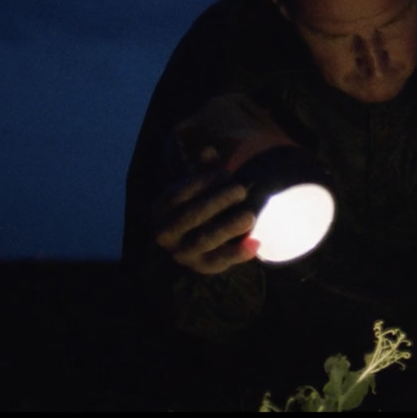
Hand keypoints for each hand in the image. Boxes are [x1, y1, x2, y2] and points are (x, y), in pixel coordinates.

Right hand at [151, 145, 259, 274]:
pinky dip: (238, 253)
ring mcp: (182, 253)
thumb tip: (208, 150)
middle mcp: (166, 233)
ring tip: (250, 215)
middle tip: (241, 190)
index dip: (202, 182)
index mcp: (161, 209)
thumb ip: (203, 168)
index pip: (178, 194)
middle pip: (192, 216)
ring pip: (204, 239)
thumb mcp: (198, 184)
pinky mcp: (202, 267)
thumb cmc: (199, 203)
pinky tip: (256, 243)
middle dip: (218, 201)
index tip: (225, 174)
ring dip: (228, 227)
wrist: (195, 239)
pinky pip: (220, 261)